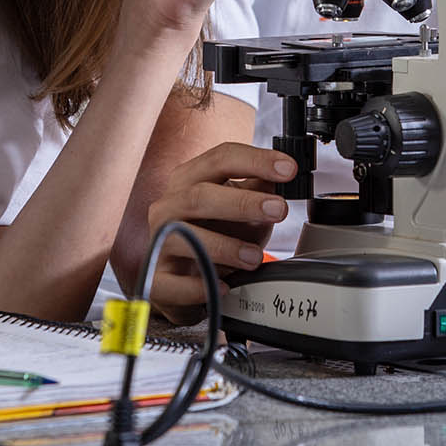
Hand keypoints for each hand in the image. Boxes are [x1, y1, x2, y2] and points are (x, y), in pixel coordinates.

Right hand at [143, 142, 295, 322]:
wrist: (185, 278)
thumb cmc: (216, 234)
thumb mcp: (242, 208)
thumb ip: (261, 188)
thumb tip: (284, 173)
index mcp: (190, 179)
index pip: (221, 159)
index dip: (256, 160)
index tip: (288, 169)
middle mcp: (169, 206)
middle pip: (199, 195)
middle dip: (242, 202)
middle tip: (279, 210)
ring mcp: (160, 242)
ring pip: (183, 236)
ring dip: (224, 246)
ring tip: (254, 257)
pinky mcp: (157, 280)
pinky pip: (171, 283)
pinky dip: (197, 287)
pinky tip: (223, 287)